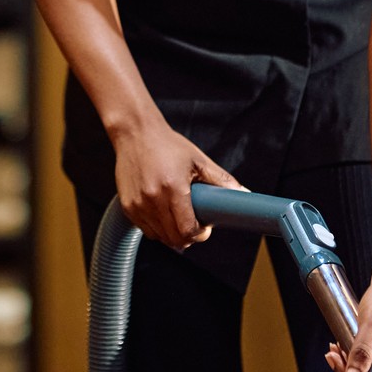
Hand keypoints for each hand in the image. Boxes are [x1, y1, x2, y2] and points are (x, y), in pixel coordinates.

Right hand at [111, 119, 244, 248]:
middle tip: (194, 223)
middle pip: (174, 238)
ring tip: (178, 215)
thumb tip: (244, 193)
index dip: (200, 234)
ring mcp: (137, 205)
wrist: (135, 133)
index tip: (204, 227)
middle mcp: (152, 199)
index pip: (187, 230)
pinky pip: (145, 229)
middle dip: (188, 236)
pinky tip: (162, 212)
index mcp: (172, 188)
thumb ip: (221, 180)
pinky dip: (157, 227)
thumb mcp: (198, 160)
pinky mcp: (127, 206)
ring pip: (159, 237)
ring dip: (172, 233)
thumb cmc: (167, 144)